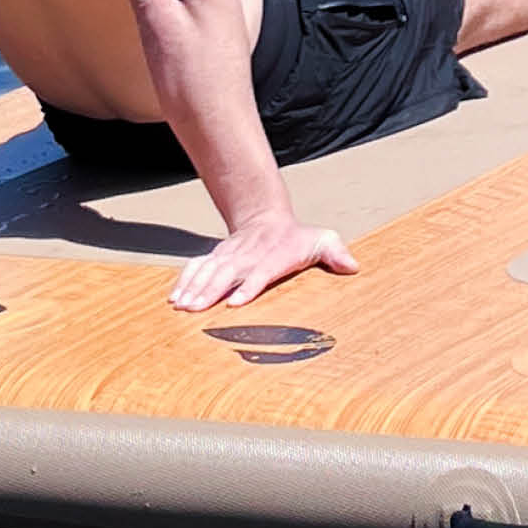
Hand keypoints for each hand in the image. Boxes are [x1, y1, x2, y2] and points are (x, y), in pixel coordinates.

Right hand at [169, 211, 360, 313]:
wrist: (266, 217)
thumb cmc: (296, 238)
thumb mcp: (321, 239)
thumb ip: (336, 253)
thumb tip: (353, 266)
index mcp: (272, 257)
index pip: (260, 273)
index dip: (248, 287)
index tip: (236, 303)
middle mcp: (247, 257)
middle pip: (227, 275)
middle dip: (210, 292)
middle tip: (195, 310)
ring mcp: (229, 256)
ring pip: (208, 272)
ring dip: (194, 289)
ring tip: (181, 307)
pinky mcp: (216, 257)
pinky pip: (196, 267)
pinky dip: (184, 281)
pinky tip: (174, 298)